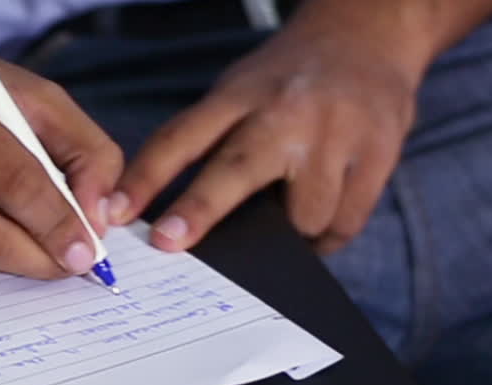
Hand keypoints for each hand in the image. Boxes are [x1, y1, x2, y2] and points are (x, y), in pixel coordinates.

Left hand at [111, 8, 427, 253]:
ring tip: (282, 229)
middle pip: (236, 168)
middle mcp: (285, 112)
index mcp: (240, 96)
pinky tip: (317, 227)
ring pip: (303, 215)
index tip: (113, 213)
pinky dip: (326, 236)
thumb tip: (161, 218)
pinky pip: (344, 221)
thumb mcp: (237, 92)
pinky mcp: (379, 152)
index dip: (143, 179)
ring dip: (288, 236)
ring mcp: (336, 133)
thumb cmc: (287, 80)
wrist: (368, 35)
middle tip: (169, 243)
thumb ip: (206, 142)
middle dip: (200, 209)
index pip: (180, 137)